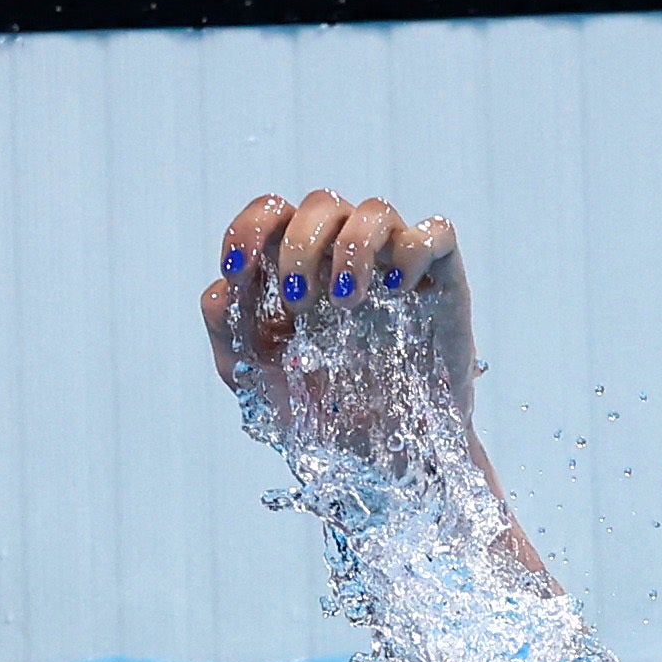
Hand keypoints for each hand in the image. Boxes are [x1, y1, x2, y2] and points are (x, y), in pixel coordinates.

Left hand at [199, 190, 476, 460]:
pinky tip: (396, 291)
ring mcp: (393, 267)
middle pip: (322, 204)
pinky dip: (413, 250)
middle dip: (300, 245)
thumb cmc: (315, 413)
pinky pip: (437, 233)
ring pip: (376, 211)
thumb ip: (226, 328)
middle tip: (298, 302)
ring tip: (346, 302)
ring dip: (352, 247)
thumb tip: (220, 286)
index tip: (236, 268)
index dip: (249, 227)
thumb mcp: (252, 377)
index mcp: (297, 268)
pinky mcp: (441, 284)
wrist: (376, 457)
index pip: (273, 214)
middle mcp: (344, 257)